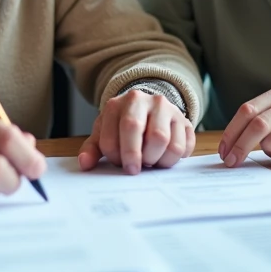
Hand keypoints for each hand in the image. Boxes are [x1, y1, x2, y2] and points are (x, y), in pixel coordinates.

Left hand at [77, 89, 195, 173]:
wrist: (148, 108)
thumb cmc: (122, 124)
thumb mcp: (105, 132)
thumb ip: (93, 148)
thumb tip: (85, 163)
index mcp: (120, 103)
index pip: (115, 134)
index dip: (115, 155)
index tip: (118, 164)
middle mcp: (145, 101)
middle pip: (139, 131)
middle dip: (136, 157)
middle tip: (134, 170)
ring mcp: (168, 109)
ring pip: (164, 140)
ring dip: (155, 159)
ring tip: (149, 161)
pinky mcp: (185, 121)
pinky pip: (183, 145)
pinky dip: (173, 158)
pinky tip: (163, 157)